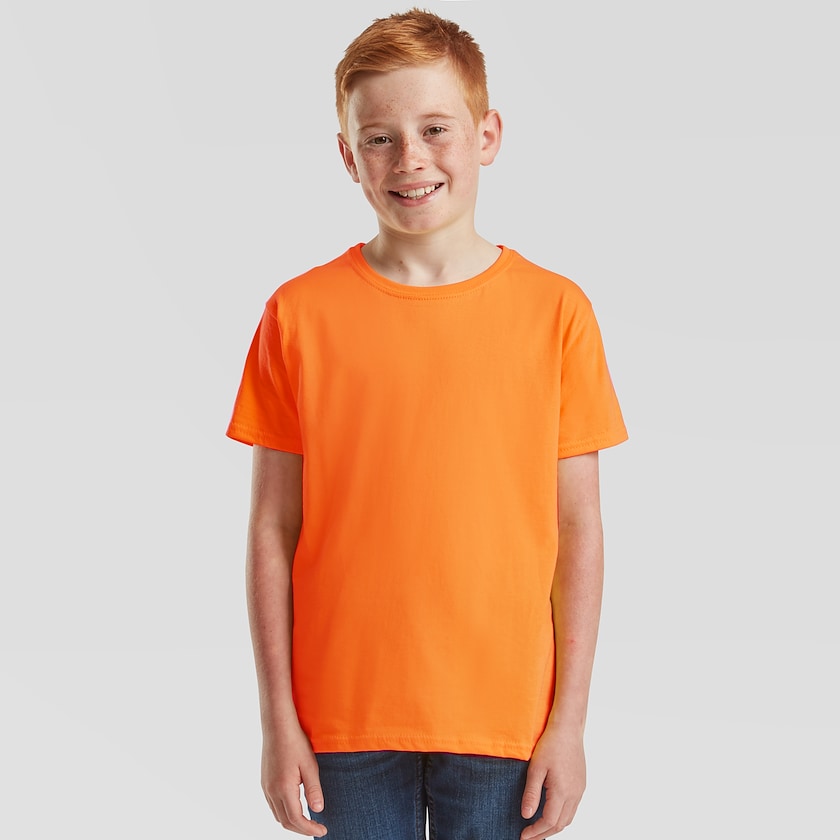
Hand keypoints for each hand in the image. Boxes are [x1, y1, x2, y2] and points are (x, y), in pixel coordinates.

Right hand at [261, 720, 326, 836]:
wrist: (277, 726)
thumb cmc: (295, 742)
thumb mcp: (310, 765)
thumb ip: (314, 789)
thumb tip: (318, 810)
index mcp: (284, 789)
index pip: (296, 819)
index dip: (310, 829)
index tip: (322, 830)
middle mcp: (272, 791)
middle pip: (285, 822)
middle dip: (302, 829)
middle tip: (317, 829)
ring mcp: (266, 787)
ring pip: (277, 815)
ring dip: (292, 822)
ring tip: (308, 821)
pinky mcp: (264, 782)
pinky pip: (273, 805)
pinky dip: (284, 813)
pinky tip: (295, 807)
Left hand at [520, 726, 585, 838]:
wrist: (568, 728)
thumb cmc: (550, 744)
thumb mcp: (536, 768)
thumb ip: (531, 793)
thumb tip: (526, 815)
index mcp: (562, 791)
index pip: (549, 821)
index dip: (535, 832)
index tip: (523, 836)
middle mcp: (574, 794)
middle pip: (560, 824)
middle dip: (544, 834)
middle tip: (529, 838)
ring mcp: (580, 790)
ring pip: (568, 818)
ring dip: (554, 827)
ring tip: (539, 829)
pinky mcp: (581, 784)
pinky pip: (573, 808)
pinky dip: (561, 816)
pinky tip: (551, 813)